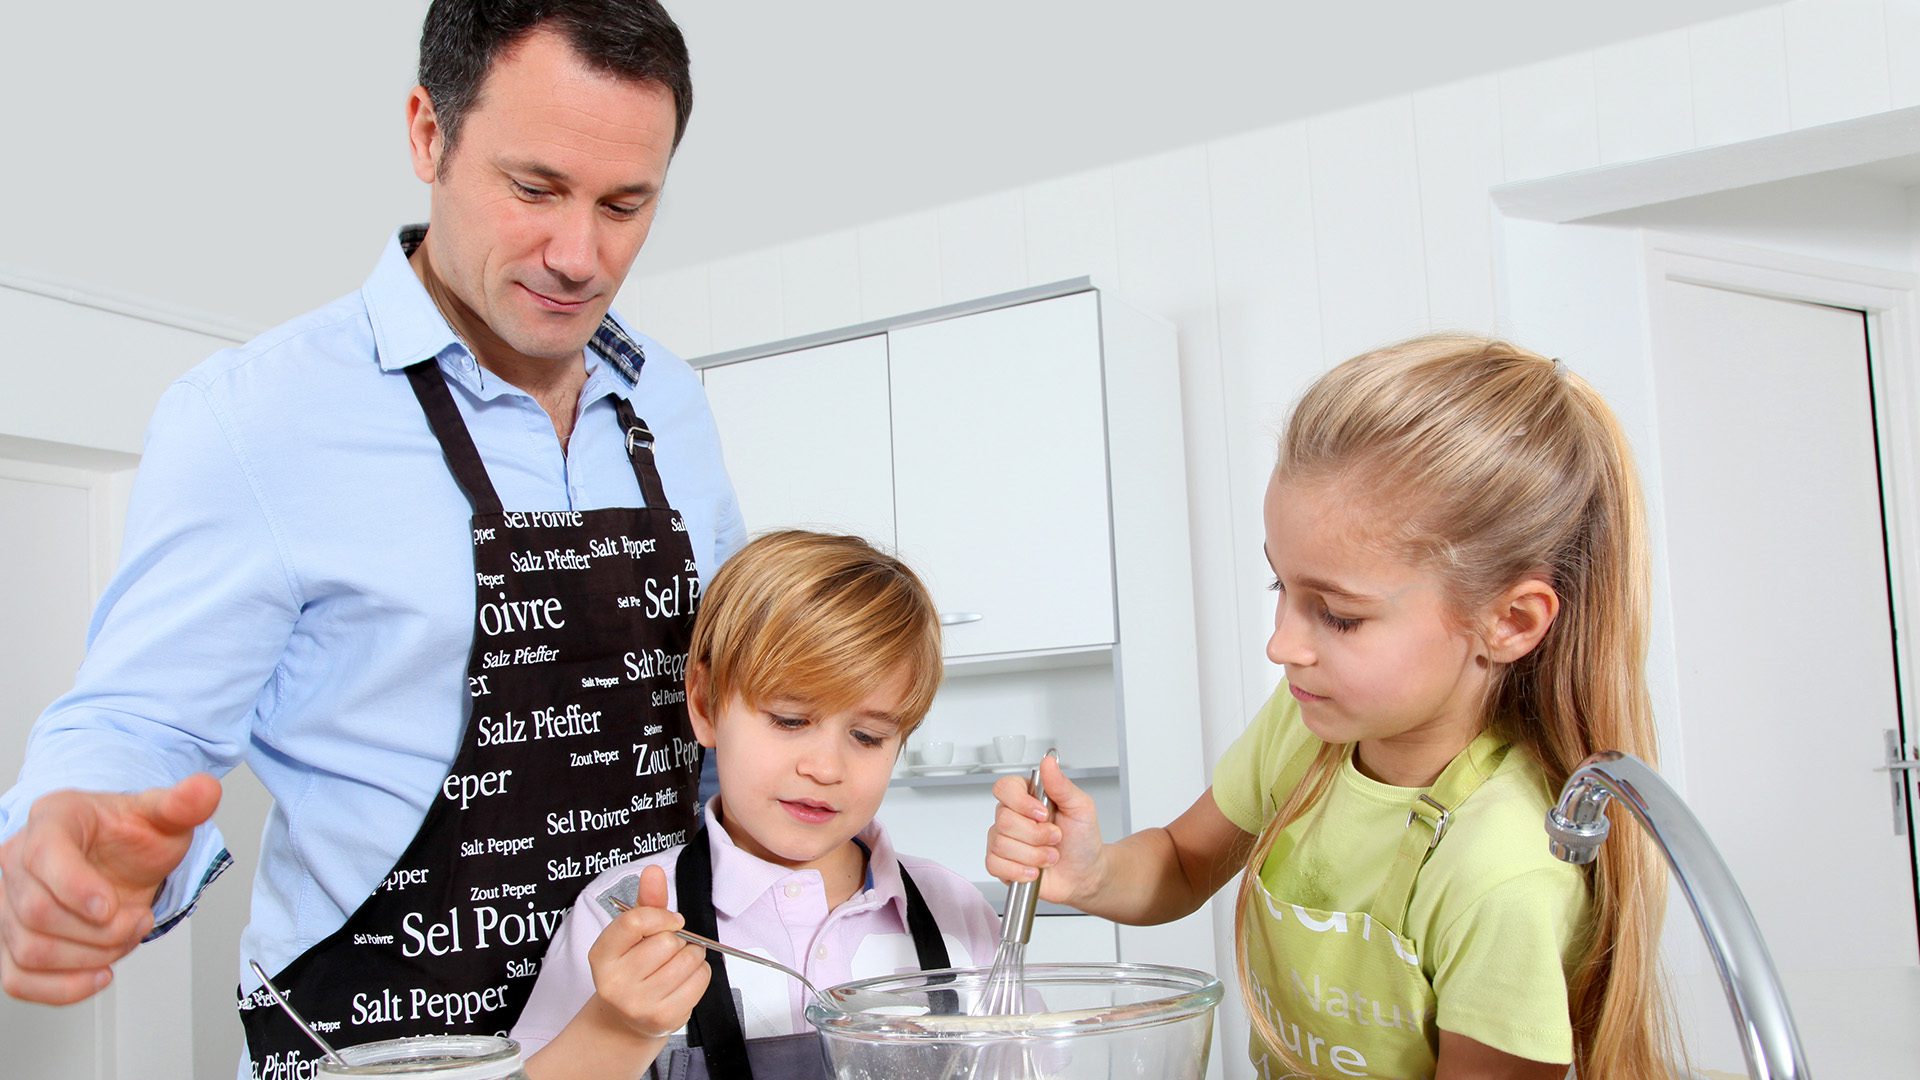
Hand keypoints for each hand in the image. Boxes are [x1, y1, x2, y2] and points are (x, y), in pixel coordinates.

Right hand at [0, 774, 221, 1003]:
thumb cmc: (129, 834)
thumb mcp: (162, 815)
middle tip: (139, 919)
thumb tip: (204, 790)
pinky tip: (100, 973)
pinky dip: (61, 988)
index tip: (112, 907)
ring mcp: (9, 903)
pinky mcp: (12, 940)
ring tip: (125, 938)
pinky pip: (18, 979)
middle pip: (39, 913)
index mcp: (52, 821)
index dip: (78, 889)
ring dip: (90, 957)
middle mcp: (17, 860)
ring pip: (30, 951)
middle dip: (102, 930)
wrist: (117, 856)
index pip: (44, 856)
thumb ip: (182, 804)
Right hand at [586, 864, 709, 1040]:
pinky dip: (700, 973)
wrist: (627, 1018)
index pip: (634, 922)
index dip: (661, 916)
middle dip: (678, 939)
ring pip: (687, 960)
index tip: (672, 920)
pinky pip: (700, 980)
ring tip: (677, 963)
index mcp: (601, 955)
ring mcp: (638, 1004)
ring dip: (692, 955)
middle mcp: (614, 982)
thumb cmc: (634, 967)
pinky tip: (684, 979)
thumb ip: (647, 901)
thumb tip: (653, 871)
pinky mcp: (663, 1018)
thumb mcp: (634, 934)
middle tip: (669, 950)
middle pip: (667, 942)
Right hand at [984, 755, 1105, 906]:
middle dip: (1036, 835)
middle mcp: (1013, 816)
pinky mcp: (1001, 864)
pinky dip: (1019, 870)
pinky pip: (995, 864)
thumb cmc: (1082, 840)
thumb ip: (1062, 785)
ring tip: (1049, 856)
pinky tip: (1034, 870)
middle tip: (1054, 838)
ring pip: (1001, 844)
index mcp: (1028, 797)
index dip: (1021, 802)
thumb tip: (1048, 762)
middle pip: (1004, 820)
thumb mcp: (1080, 808)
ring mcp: (1004, 840)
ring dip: (1033, 855)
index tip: (1043, 814)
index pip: (1004, 787)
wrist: (1085, 874)